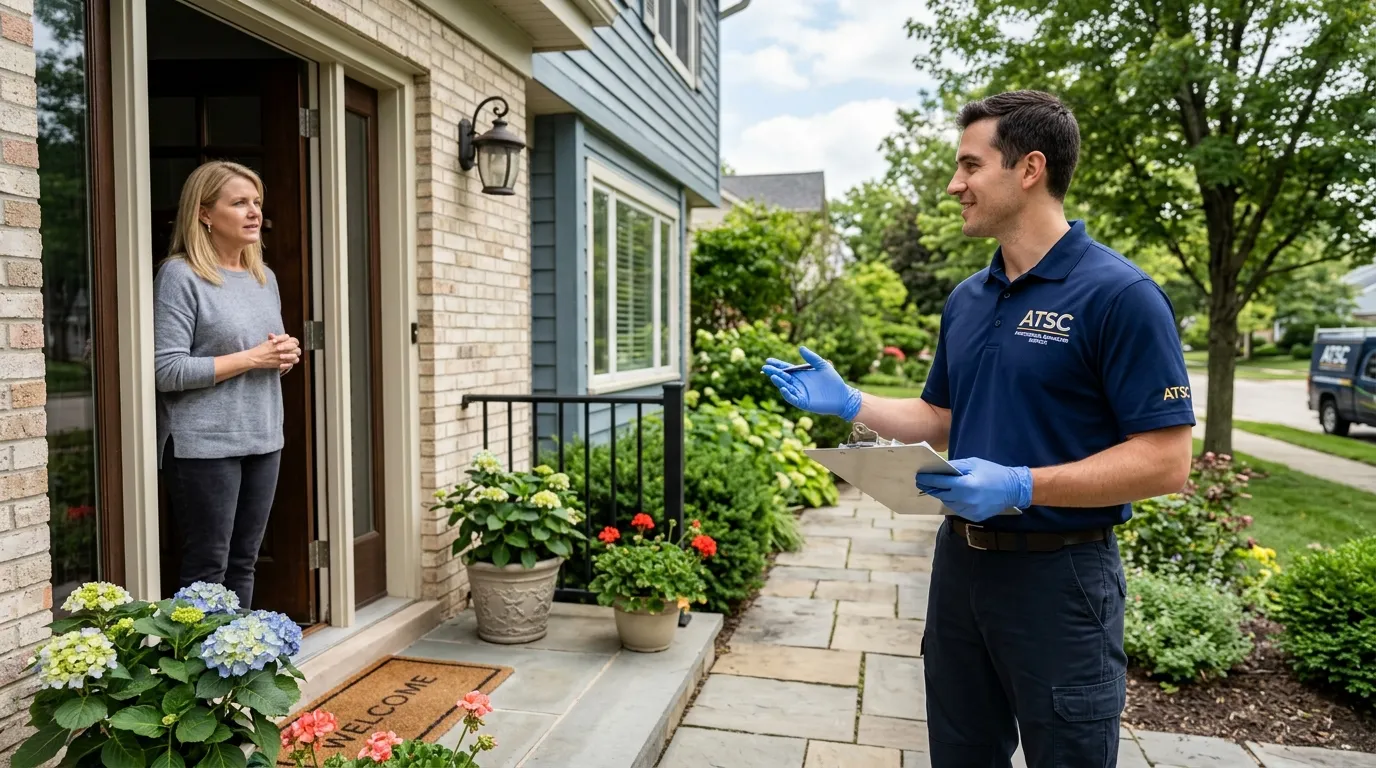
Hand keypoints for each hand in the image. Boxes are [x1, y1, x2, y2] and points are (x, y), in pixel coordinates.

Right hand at [247, 334, 299, 370]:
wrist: (254, 358)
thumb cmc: (261, 349)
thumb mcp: (268, 341)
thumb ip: (278, 338)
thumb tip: (286, 337)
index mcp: (280, 342)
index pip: (293, 340)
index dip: (294, 342)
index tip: (292, 343)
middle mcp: (281, 349)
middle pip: (296, 348)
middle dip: (296, 349)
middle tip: (294, 350)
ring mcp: (281, 357)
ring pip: (295, 356)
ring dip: (294, 356)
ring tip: (292, 356)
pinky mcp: (279, 364)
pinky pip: (290, 364)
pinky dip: (290, 363)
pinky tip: (289, 362)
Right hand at [760, 346, 861, 419]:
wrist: (843, 395)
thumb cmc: (833, 380)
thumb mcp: (822, 365)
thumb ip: (811, 357)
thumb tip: (800, 348)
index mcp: (801, 374)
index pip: (786, 369)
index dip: (777, 365)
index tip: (768, 360)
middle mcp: (798, 384)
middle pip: (783, 377)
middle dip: (774, 372)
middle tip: (765, 367)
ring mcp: (800, 393)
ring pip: (786, 387)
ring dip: (779, 382)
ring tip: (773, 376)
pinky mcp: (803, 402)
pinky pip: (793, 398)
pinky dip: (787, 394)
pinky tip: (783, 388)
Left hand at [915, 457, 1032, 521]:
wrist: (1013, 489)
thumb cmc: (992, 472)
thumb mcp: (973, 463)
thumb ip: (955, 466)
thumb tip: (938, 468)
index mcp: (965, 485)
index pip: (940, 482)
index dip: (928, 479)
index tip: (919, 476)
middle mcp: (966, 500)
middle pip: (941, 494)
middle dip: (932, 488)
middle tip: (922, 482)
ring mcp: (970, 511)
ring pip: (948, 503)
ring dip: (943, 495)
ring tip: (938, 488)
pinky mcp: (973, 517)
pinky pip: (957, 509)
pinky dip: (954, 502)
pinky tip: (955, 495)